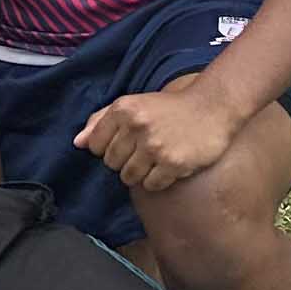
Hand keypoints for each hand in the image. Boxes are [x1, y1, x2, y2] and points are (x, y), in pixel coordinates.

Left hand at [76, 75, 244, 194]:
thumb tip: (78, 143)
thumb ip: (101, 121)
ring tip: (155, 159)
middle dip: (125, 162)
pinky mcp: (173, 163)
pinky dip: (157, 181)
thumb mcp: (133, 104)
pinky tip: (168, 166)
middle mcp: (136, 126)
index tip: (126, 143)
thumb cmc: (169, 108)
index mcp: (123, 109)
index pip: (96, 146)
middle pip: (111, 163)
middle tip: (144, 152)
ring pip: (128, 177)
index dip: (109, 148)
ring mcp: (154, 146)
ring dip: (140, 173)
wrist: (212, 108)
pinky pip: (151, 185)